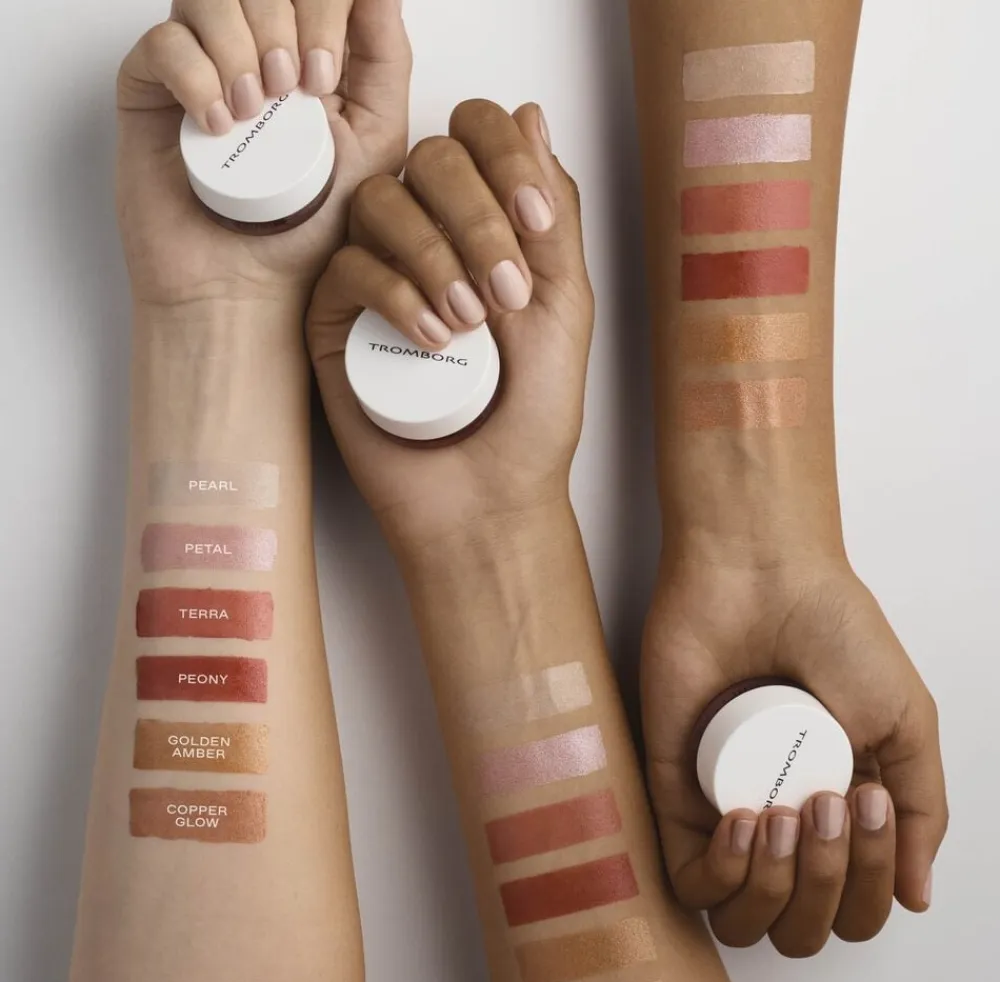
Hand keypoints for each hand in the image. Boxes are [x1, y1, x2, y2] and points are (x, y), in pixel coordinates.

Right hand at [117, 0, 409, 307]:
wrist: (253, 287)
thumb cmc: (312, 229)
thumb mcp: (376, 141)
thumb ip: (384, 61)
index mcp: (306, 48)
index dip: (323, 5)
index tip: (326, 79)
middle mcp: (252, 48)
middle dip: (286, 21)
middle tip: (296, 92)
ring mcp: (201, 66)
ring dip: (240, 44)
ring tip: (254, 111)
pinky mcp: (154, 92)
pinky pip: (164, 42)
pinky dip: (195, 77)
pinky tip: (217, 125)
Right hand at [307, 100, 593, 552]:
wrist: (488, 496)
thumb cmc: (533, 414)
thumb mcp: (566, 303)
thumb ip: (553, 212)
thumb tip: (530, 113)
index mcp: (486, 226)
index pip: (479, 138)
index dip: (506, 157)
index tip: (538, 222)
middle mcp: (429, 239)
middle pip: (429, 159)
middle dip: (474, 215)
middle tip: (507, 293)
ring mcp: (378, 275)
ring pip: (380, 204)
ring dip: (432, 253)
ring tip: (468, 323)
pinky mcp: (336, 319)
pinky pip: (347, 267)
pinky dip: (392, 291)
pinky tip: (430, 337)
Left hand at [643, 556, 946, 956]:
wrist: (762, 578)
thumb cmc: (832, 633)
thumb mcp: (905, 722)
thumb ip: (921, 809)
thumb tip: (917, 894)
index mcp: (839, 813)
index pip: (856, 904)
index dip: (870, 884)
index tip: (867, 803)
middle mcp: (783, 821)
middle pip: (804, 924)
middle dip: (825, 887)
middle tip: (825, 805)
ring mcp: (726, 810)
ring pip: (747, 916)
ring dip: (777, 888)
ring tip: (783, 814)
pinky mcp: (672, 792)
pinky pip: (688, 880)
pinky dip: (722, 875)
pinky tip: (744, 821)